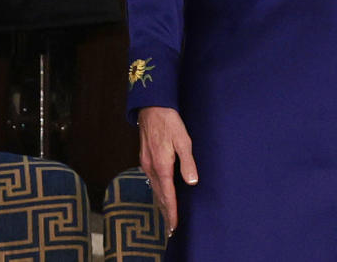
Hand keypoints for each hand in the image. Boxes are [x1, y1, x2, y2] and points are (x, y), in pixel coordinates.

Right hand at [137, 106, 197, 235]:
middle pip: (158, 196)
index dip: (171, 211)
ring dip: (160, 203)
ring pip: (154, 189)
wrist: (151, 107)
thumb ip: (187, 162)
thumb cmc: (169, 122)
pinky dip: (157, 192)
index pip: (167, 195)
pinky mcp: (145, 158)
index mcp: (162, 166)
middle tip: (170, 229)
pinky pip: (151, 181)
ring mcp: (146, 163)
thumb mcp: (183, 140)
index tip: (174, 226)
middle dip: (165, 212)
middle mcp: (151, 168)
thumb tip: (192, 182)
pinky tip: (160, 193)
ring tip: (166, 216)